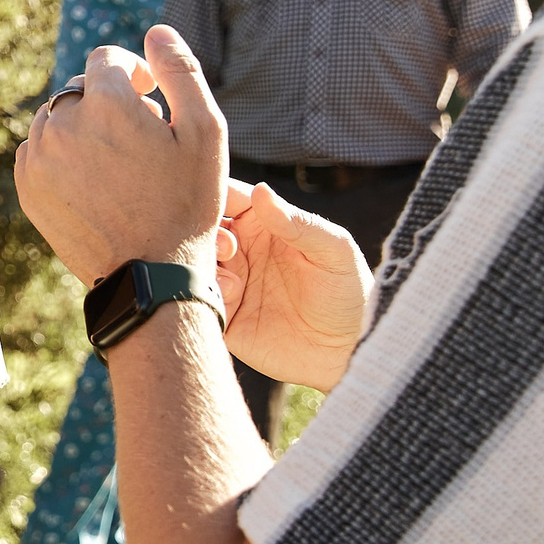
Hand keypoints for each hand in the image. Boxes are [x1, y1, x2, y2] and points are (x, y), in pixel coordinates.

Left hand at [16, 26, 226, 284]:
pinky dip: (62, 156)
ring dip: (84, 129)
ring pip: (58, 119)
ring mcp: (39, 156)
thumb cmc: (186, 203)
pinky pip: (40, 151)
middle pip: (81, 89)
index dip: (134, 73)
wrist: (150, 275)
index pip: (107, 59)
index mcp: (105, 101)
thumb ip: (180, 72)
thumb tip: (156, 31)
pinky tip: (94, 182)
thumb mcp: (205, 132)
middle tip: (142, 140)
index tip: (150, 96)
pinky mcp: (27, 186)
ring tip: (119, 164)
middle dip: (110, 104)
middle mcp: (62, 122)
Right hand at [216, 179, 371, 391]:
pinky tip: (233, 296)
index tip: (211, 200)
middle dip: (203, 231)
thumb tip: (261, 190)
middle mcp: (241, 251)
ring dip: (202, 262)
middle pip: (202, 228)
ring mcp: (230, 283)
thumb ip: (298, 222)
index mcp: (264, 225)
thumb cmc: (349, 293)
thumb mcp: (334, 251)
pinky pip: (197, 298)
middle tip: (227, 245)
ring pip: (194, 262)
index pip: (228, 197)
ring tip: (232, 276)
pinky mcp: (223, 316)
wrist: (348, 352)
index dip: (214, 193)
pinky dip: (205, 291)